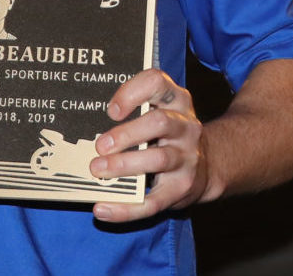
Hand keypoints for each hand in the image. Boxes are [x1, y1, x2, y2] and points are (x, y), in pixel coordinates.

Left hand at [89, 69, 218, 222]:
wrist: (207, 166)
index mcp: (176, 100)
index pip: (157, 82)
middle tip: (100, 145)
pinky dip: (126, 209)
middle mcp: (185, 125)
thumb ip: (132, 110)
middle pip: (159, 122)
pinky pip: (153, 201)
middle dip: (127, 133)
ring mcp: (187, 157)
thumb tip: (85, 125)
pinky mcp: (182, 188)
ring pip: (158, 159)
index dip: (132, 92)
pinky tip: (102, 209)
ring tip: (98, 170)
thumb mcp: (159, 111)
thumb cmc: (168, 134)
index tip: (112, 110)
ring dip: (125, 165)